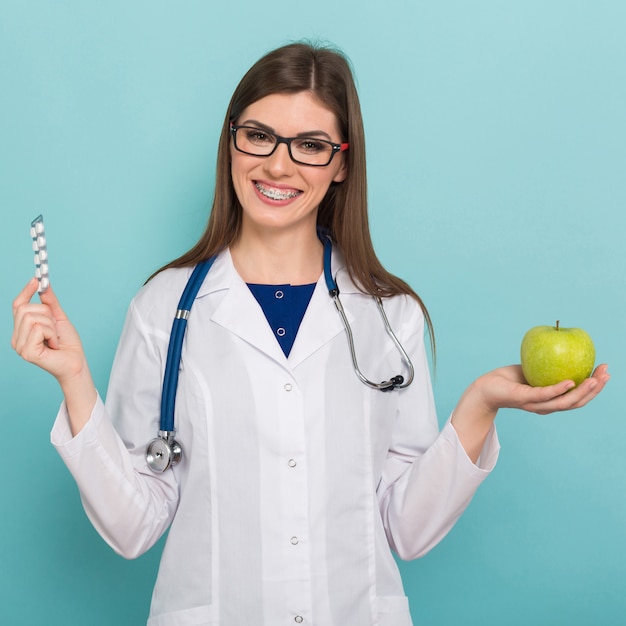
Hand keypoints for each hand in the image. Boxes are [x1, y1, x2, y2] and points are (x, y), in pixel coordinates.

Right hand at [12, 278, 96, 434]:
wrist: (76, 363)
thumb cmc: (68, 344)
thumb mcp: (59, 319)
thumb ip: (50, 303)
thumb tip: (44, 285)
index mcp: (22, 330)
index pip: (17, 306)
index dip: (25, 291)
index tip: (37, 280)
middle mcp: (16, 338)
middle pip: (25, 308)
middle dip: (46, 314)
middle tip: (54, 328)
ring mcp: (19, 346)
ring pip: (33, 317)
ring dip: (50, 325)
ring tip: (54, 338)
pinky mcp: (27, 352)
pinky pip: (39, 328)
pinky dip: (51, 333)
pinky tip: (53, 344)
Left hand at [476, 364, 609, 414]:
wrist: (486, 388)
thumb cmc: (510, 379)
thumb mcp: (534, 370)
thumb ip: (550, 366)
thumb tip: (568, 349)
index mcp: (551, 401)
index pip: (578, 397)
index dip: (594, 387)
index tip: (606, 372)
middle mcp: (546, 406)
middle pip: (576, 402)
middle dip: (595, 389)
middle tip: (606, 374)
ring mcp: (535, 404)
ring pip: (564, 401)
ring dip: (582, 391)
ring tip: (595, 379)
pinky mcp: (524, 398)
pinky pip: (544, 394)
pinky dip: (559, 389)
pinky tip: (570, 381)